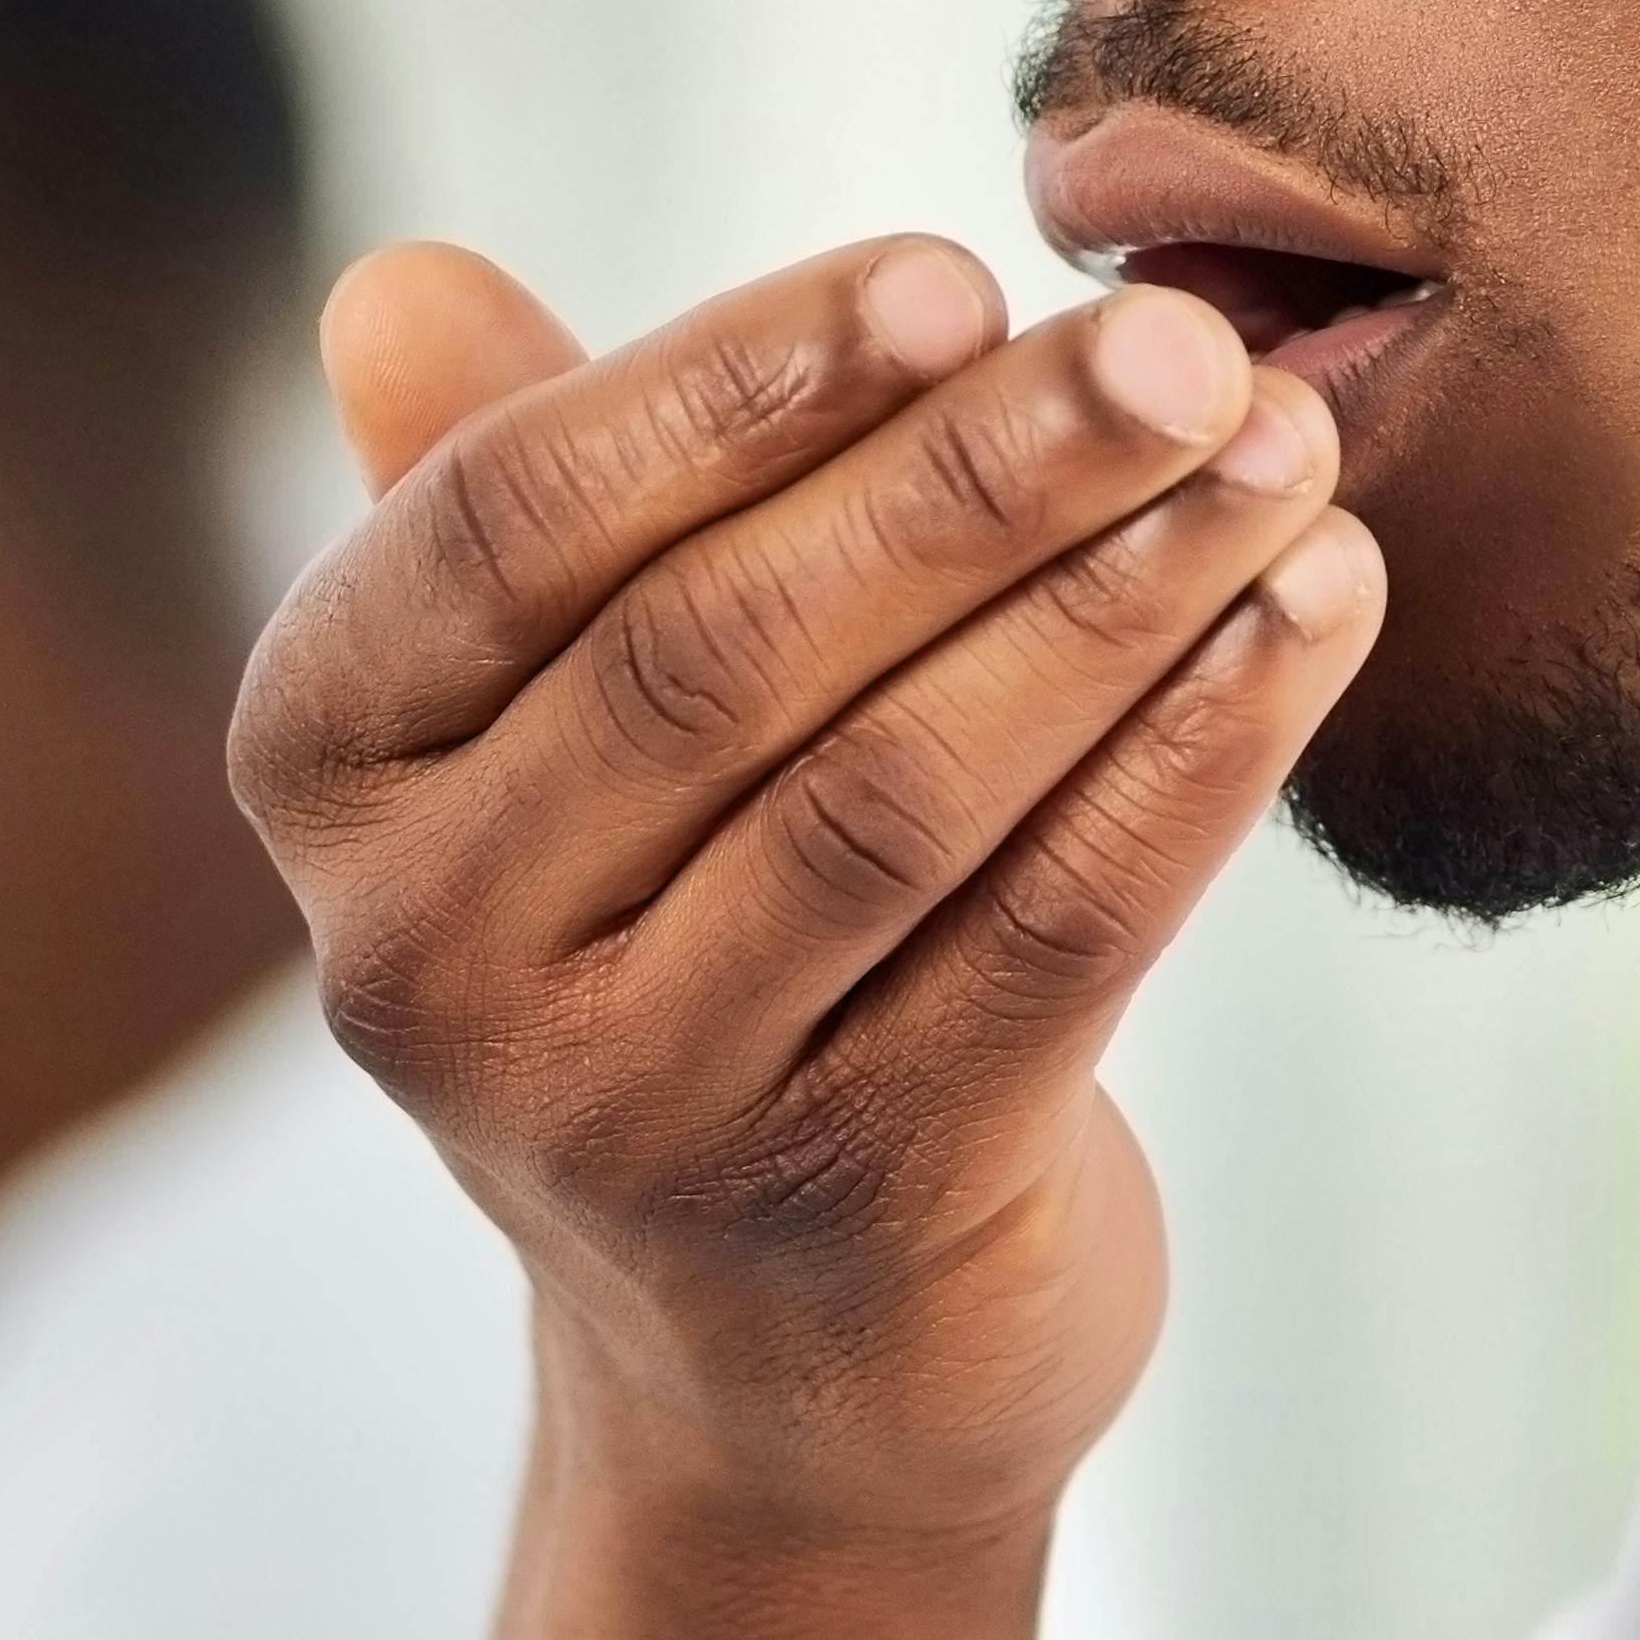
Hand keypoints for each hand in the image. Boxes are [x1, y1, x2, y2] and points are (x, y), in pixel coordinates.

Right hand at [235, 233, 1384, 1564]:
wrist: (774, 1366)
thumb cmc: (670, 923)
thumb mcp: (543, 725)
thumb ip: (500, 495)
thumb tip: (396, 277)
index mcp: (324, 768)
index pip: (512, 520)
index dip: (740, 383)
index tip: (960, 273)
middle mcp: (423, 958)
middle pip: (721, 653)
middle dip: (982, 471)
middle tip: (1187, 343)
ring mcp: (630, 1109)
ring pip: (900, 789)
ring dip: (1122, 594)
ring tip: (1284, 450)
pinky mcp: (858, 1209)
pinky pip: (1055, 931)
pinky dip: (1200, 753)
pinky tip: (1315, 613)